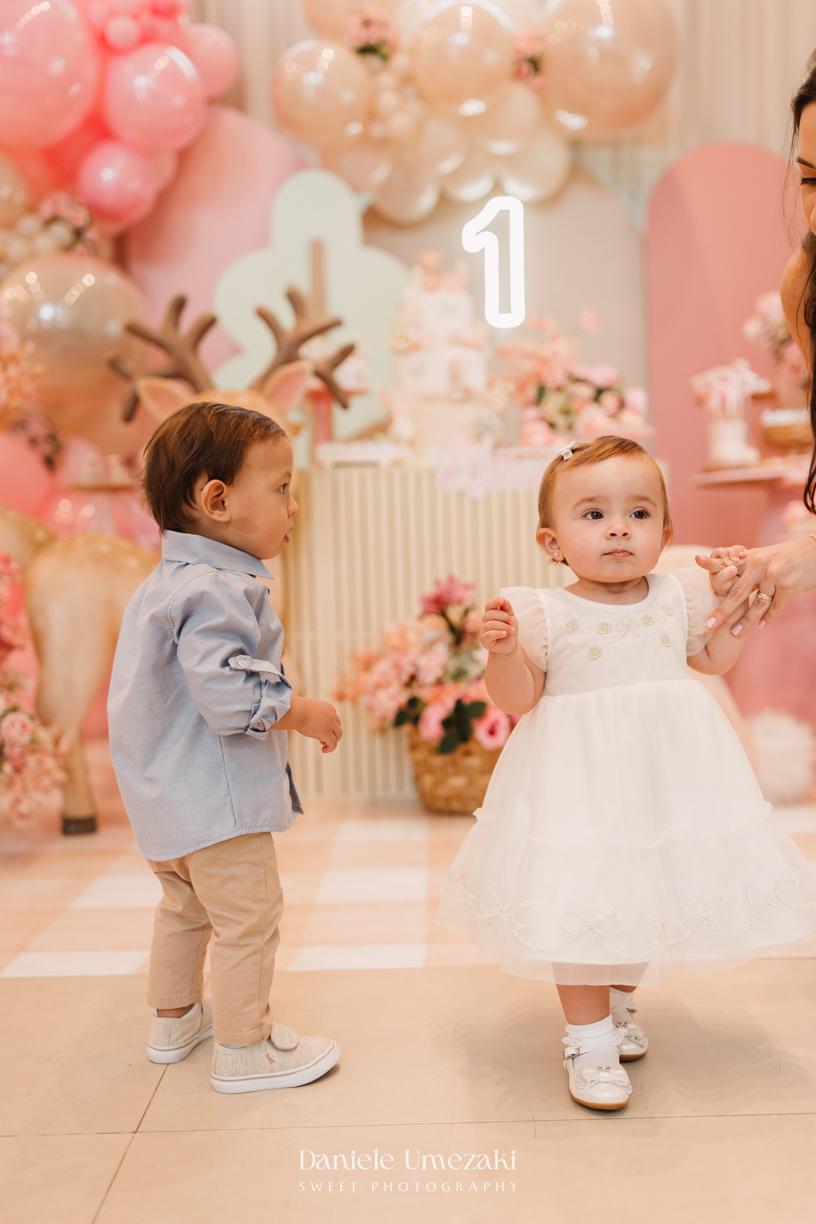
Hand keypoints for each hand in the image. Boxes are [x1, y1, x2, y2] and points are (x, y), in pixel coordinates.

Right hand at [286, 696, 342, 752]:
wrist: (296, 711)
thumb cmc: (297, 709)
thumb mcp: (308, 708)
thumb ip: (311, 713)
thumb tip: (304, 717)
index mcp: (328, 708)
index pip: (333, 718)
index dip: (329, 726)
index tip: (320, 730)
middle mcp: (332, 715)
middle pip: (338, 726)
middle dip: (332, 733)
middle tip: (322, 738)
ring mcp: (331, 724)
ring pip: (338, 735)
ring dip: (332, 740)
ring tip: (323, 744)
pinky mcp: (327, 733)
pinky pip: (333, 743)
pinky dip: (330, 748)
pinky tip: (324, 750)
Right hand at [480, 597, 517, 655]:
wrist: (509, 645)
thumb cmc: (509, 630)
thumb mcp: (511, 618)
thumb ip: (507, 608)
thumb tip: (503, 599)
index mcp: (490, 613)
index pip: (489, 605)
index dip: (494, 602)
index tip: (502, 600)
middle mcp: (484, 620)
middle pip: (490, 614)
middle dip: (503, 616)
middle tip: (512, 621)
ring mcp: (482, 630)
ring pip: (490, 624)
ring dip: (503, 626)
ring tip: (511, 630)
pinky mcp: (483, 639)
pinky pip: (489, 634)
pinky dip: (498, 633)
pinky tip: (504, 634)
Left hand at [696, 536, 815, 634]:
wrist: (815, 553)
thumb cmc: (787, 556)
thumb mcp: (765, 555)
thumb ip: (747, 565)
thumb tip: (727, 574)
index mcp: (751, 558)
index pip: (727, 564)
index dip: (711, 564)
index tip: (696, 562)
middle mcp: (760, 566)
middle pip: (737, 593)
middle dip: (721, 611)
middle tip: (708, 625)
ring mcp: (774, 577)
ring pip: (756, 604)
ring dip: (745, 621)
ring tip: (735, 633)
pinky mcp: (787, 587)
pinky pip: (774, 607)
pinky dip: (767, 617)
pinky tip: (761, 626)